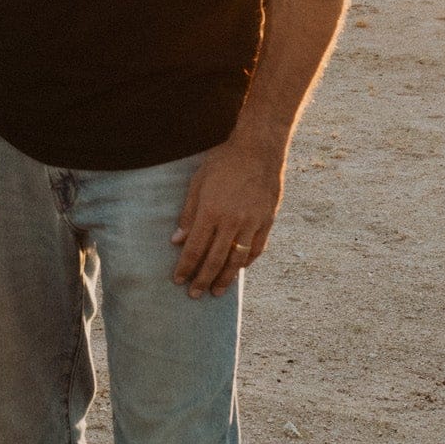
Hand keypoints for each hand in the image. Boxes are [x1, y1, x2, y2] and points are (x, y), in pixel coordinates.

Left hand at [171, 138, 284, 297]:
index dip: (185, 267)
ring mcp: (252, 222)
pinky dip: (247, 262)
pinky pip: (257, 248)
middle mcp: (232, 221)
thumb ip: (188, 213)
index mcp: (211, 211)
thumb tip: (177, 240)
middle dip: (203, 279)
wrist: (258, 148)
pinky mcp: (267, 220)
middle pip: (215, 259)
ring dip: (226, 278)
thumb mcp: (198, 182)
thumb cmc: (223, 161)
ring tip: (217, 291)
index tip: (178, 280)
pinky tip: (238, 269)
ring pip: (237, 259)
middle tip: (194, 295)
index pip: (194, 248)